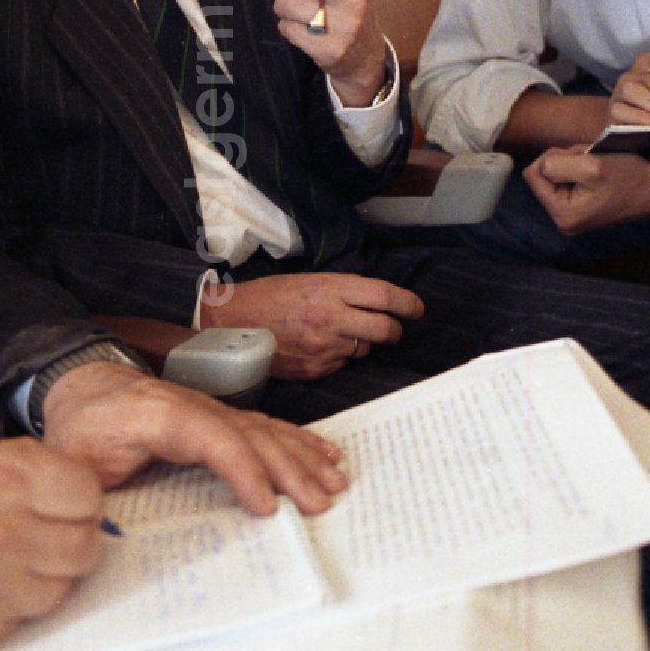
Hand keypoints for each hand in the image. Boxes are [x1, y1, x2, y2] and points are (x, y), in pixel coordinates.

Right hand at [0, 438, 103, 650]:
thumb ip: (17, 472)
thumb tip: (68, 490)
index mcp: (1, 478)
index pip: (85, 491)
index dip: (81, 494)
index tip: (70, 499)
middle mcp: (5, 535)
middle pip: (85, 544)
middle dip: (77, 536)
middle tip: (56, 533)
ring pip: (61, 587)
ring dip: (49, 574)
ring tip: (17, 562)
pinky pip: (23, 621)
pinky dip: (14, 607)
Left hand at [40, 361, 347, 515]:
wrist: (80, 382)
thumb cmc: (78, 427)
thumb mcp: (71, 462)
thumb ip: (89, 494)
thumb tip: (103, 535)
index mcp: (157, 415)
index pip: (211, 437)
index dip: (242, 469)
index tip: (267, 506)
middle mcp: (192, 406)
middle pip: (248, 433)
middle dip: (288, 469)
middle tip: (321, 504)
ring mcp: (208, 408)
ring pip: (262, 429)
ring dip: (300, 456)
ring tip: (334, 482)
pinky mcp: (216, 415)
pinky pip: (262, 425)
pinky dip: (295, 440)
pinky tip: (321, 452)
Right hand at [200, 270, 423, 380]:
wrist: (232, 323)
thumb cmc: (270, 296)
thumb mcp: (308, 280)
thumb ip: (342, 291)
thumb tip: (375, 302)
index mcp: (330, 290)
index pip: (384, 297)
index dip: (408, 303)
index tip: (416, 308)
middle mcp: (331, 319)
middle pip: (386, 329)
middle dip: (394, 329)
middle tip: (391, 327)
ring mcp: (324, 348)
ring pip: (364, 350)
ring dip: (361, 343)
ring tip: (336, 333)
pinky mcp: (316, 369)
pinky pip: (342, 364)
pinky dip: (338, 356)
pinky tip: (318, 346)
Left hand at [524, 144, 649, 233]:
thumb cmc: (628, 176)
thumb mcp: (590, 165)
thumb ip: (555, 164)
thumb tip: (537, 167)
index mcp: (562, 215)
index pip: (533, 175)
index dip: (554, 158)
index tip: (581, 160)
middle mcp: (563, 220)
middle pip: (542, 175)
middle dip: (564, 161)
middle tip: (592, 163)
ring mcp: (572, 214)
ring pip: (555, 173)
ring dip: (573, 163)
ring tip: (597, 168)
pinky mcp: (580, 206)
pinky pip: (567, 178)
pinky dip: (580, 168)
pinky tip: (598, 173)